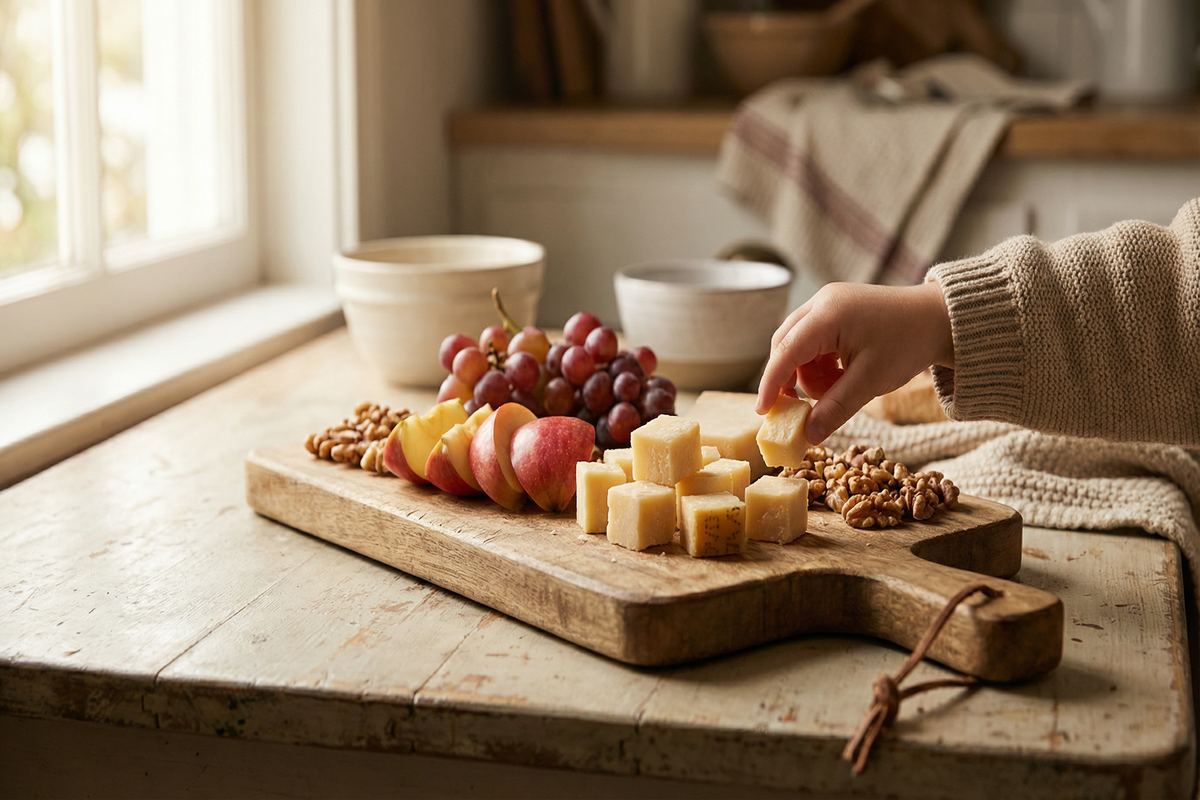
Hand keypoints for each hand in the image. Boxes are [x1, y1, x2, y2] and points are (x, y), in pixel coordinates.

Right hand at [756, 281, 953, 442]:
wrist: (941, 318)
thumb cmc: (908, 344)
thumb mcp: (871, 382)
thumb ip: (835, 408)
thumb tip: (808, 436)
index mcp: (828, 315)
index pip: (785, 352)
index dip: (771, 384)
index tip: (763, 411)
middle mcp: (821, 302)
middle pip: (785, 345)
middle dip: (791, 379)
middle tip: (800, 409)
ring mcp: (827, 301)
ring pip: (798, 344)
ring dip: (809, 373)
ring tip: (837, 389)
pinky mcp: (835, 307)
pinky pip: (812, 339)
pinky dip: (820, 362)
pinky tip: (841, 375)